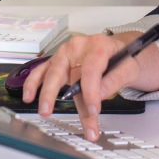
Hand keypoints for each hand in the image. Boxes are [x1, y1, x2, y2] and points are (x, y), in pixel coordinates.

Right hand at [22, 32, 158, 141]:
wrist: (118, 50)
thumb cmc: (123, 58)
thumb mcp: (129, 67)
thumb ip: (115, 79)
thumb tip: (99, 94)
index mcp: (99, 45)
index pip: (91, 70)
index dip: (91, 92)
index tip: (93, 111)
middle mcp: (79, 47)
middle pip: (67, 72)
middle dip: (63, 95)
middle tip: (55, 113)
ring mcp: (66, 54)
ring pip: (52, 73)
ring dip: (46, 93)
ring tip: (44, 111)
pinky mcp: (59, 62)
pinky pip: (43, 72)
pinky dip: (34, 84)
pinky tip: (29, 96)